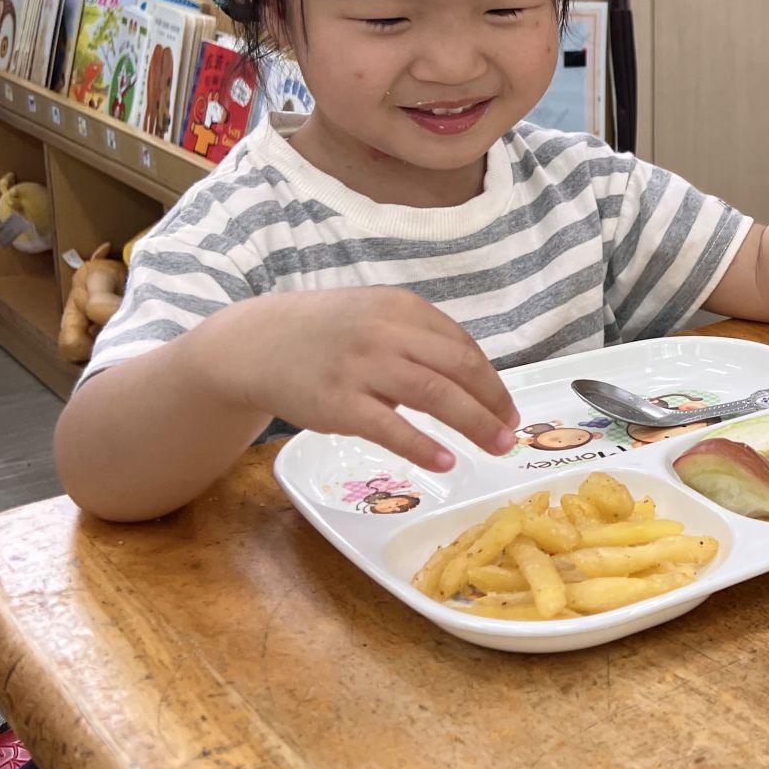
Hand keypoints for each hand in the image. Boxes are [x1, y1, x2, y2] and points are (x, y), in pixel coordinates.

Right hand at [212, 289, 518, 470]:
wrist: (256, 343)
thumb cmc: (325, 333)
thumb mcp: (375, 316)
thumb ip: (417, 338)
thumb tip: (470, 378)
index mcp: (402, 308)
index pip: (462, 346)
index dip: (492, 380)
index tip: (507, 406)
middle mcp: (388, 332)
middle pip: (459, 369)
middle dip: (493, 403)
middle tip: (512, 431)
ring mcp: (364, 367)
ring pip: (436, 395)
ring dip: (474, 424)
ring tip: (496, 446)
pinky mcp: (340, 403)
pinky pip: (392, 428)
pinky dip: (424, 446)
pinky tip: (446, 460)